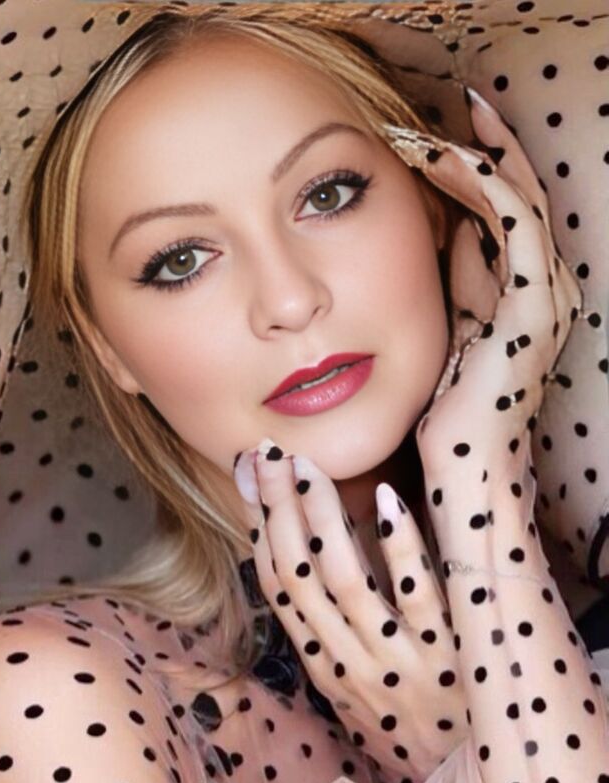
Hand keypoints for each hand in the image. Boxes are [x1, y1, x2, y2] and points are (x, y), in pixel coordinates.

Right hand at [233, 440, 467, 782]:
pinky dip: (398, 546)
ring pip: (342, 580)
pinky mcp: (444, 655)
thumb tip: (309, 581)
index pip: (278, 590)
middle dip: (278, 511)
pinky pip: (415, 595)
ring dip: (319, 518)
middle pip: (299, 577)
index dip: (259, 531)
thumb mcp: (356, 695)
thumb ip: (332, 640)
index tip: (250, 481)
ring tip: (307, 467)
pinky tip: (386, 500)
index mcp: (325, 668)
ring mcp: (395, 659)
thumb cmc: (409, 731)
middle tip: (269, 453)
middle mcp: (349, 663)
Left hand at [413, 88, 581, 486]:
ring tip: (431, 135)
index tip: (441, 136)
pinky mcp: (533, 307)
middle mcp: (551, 291)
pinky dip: (482, 186)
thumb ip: (464, 282)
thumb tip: (454, 231)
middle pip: (523, 198)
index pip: (512, 215)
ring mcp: (548, 298)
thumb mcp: (457, 328)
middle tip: (445, 115)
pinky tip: (446, 162)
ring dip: (476, 160)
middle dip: (485, 151)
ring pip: (519, 201)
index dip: (483, 170)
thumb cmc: (454, 410)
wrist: (467, 465)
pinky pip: (514, 225)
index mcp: (533, 297)